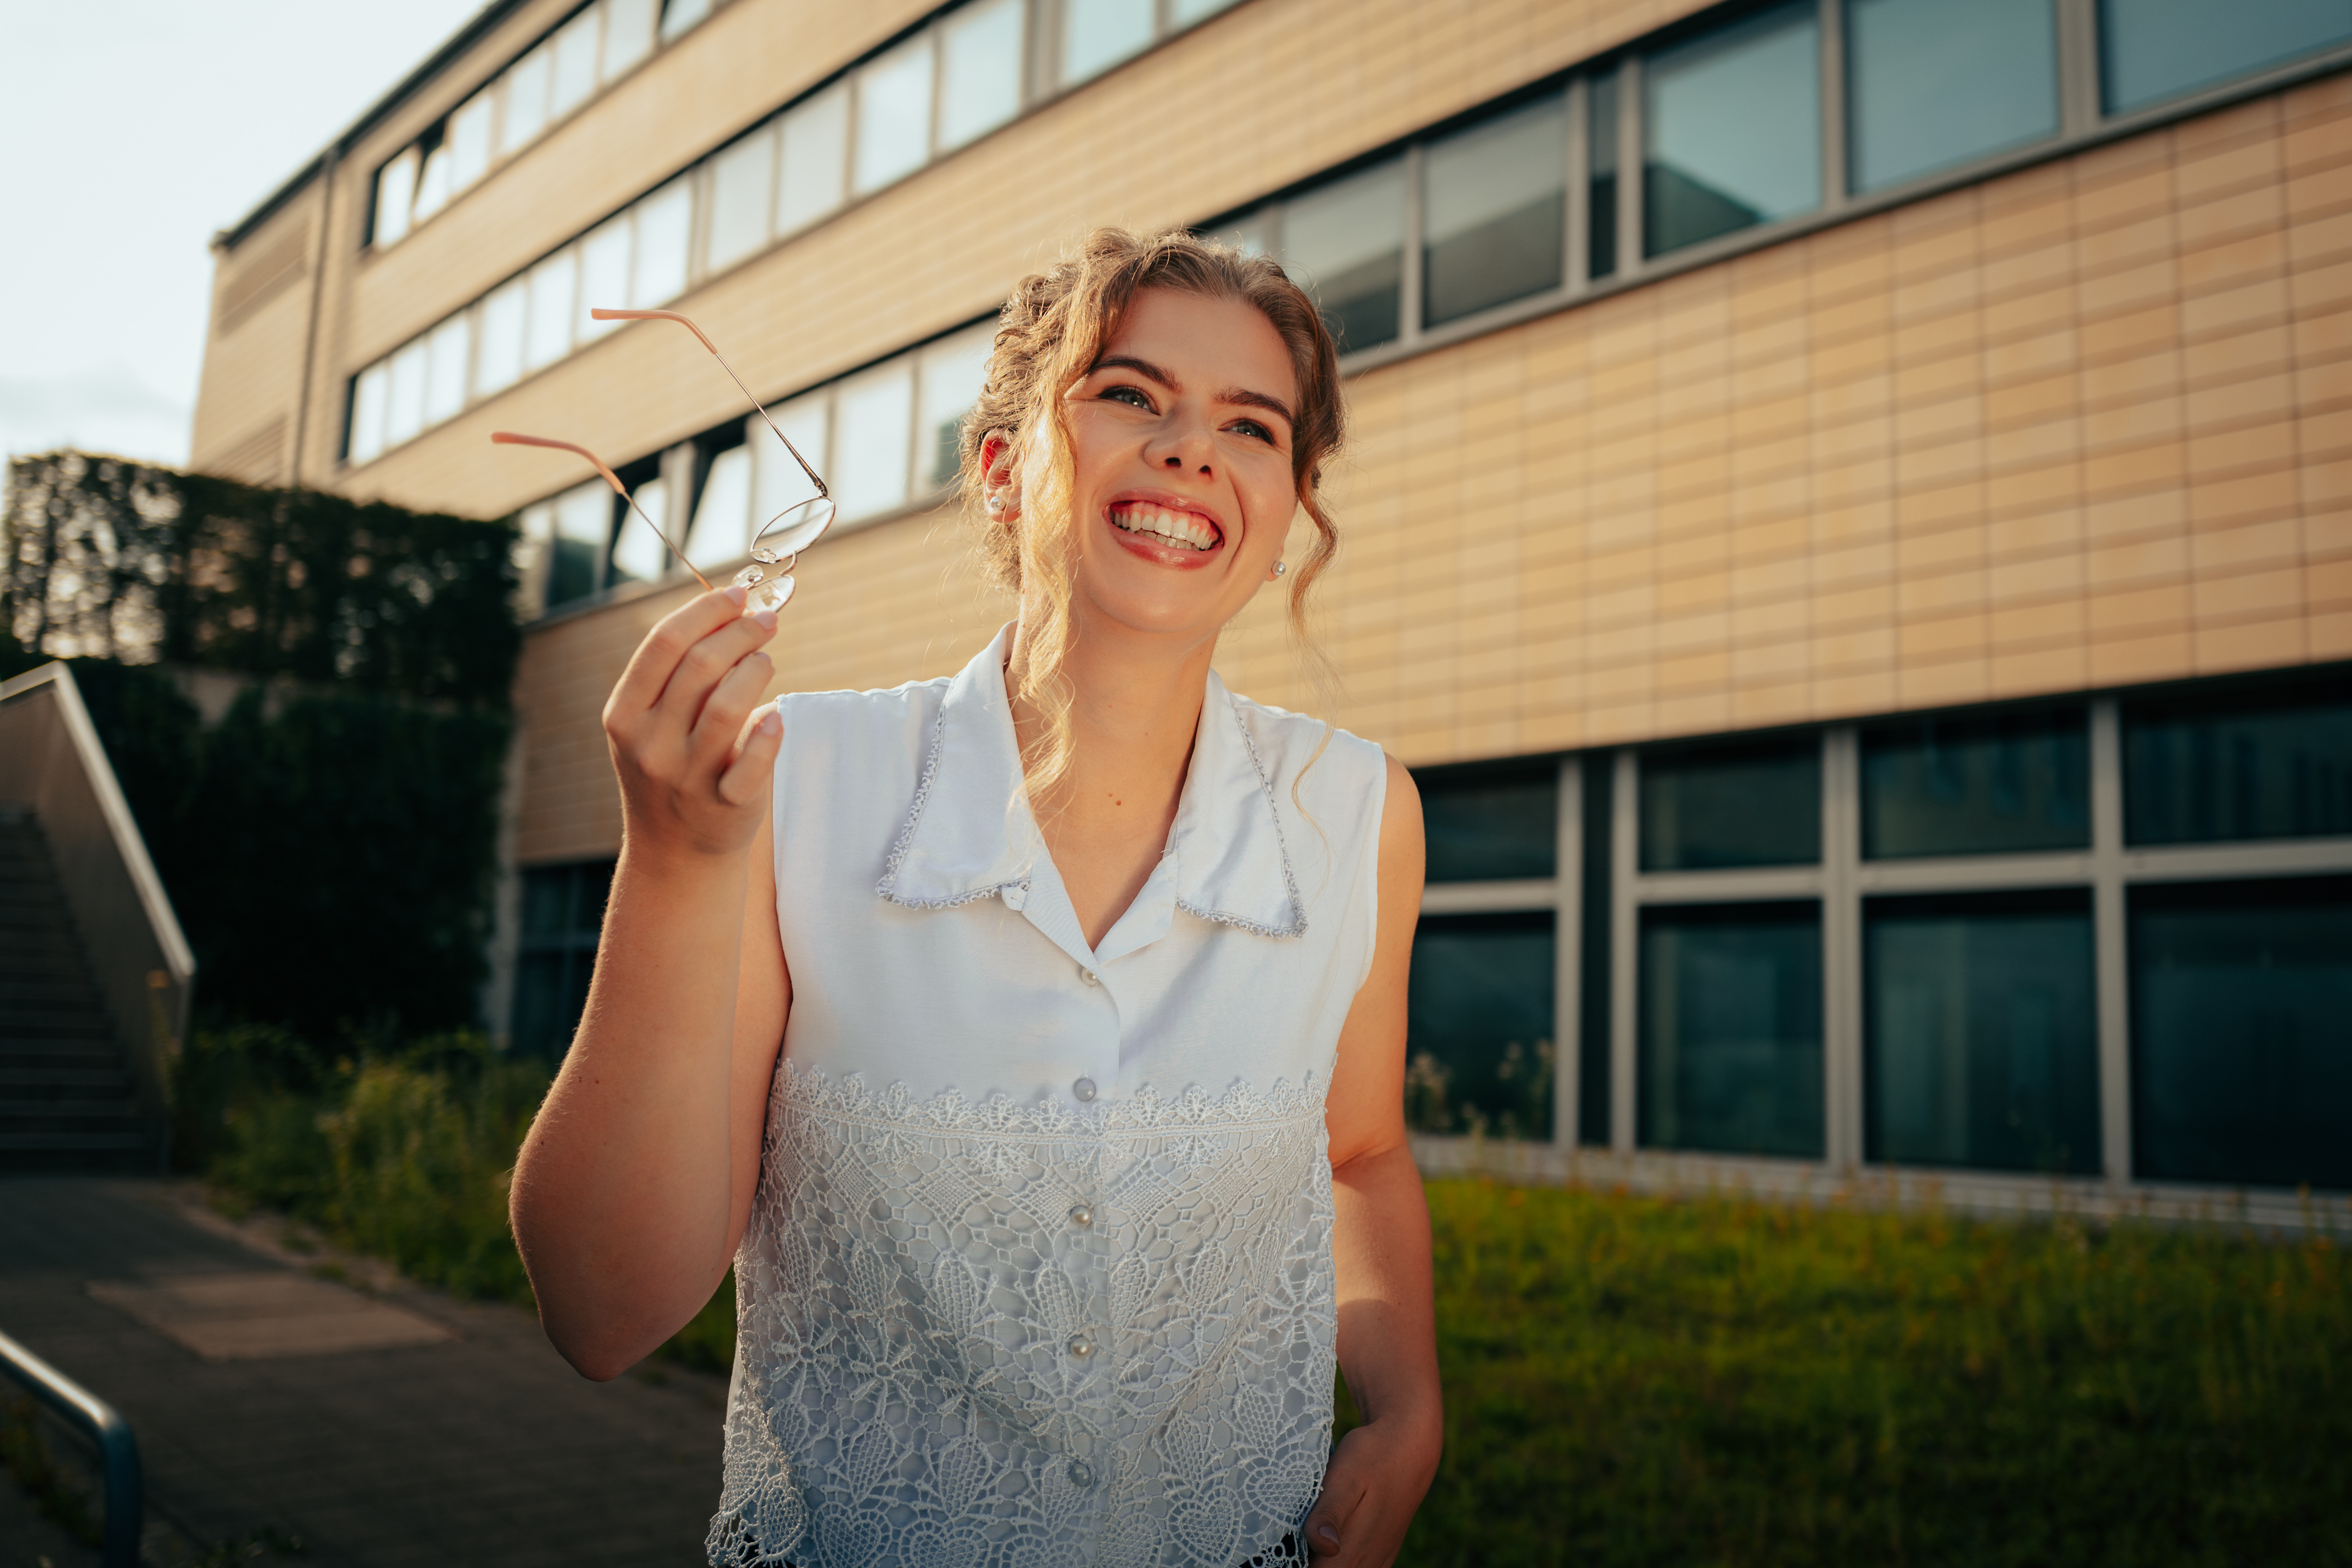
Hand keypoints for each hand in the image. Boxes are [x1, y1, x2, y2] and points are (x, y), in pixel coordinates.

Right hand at [603, 584, 783, 858]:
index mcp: (625, 713)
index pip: (664, 643)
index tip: (739, 594)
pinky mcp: (723, 806)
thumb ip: (681, 675)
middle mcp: (649, 743)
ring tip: (767, 659)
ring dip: (756, 669)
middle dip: (740, 632)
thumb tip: (732, 607)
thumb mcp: (654, 724)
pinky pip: (751, 762)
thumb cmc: (673, 769)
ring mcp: (684, 777)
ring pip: (726, 705)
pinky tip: (776, 714)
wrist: (673, 853)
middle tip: (767, 620)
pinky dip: (768, 733)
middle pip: (700, 665)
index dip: (706, 610)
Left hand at [1302, 1413, 1439, 1566]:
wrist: (1409, 1444)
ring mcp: (1375, 1561)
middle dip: (1304, 1559)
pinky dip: (1337, 1558)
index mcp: (1350, 1555)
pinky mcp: (1381, 1553)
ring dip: (1318, 1559)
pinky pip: (1355, 1566)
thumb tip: (1323, 1546)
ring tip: (1301, 1535)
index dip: (1292, 1563)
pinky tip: (1325, 1535)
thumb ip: (1330, 1515)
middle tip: (1287, 1536)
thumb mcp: (1345, 1479)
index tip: (1280, 1546)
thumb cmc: (1372, 1457)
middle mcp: (1364, 1565)